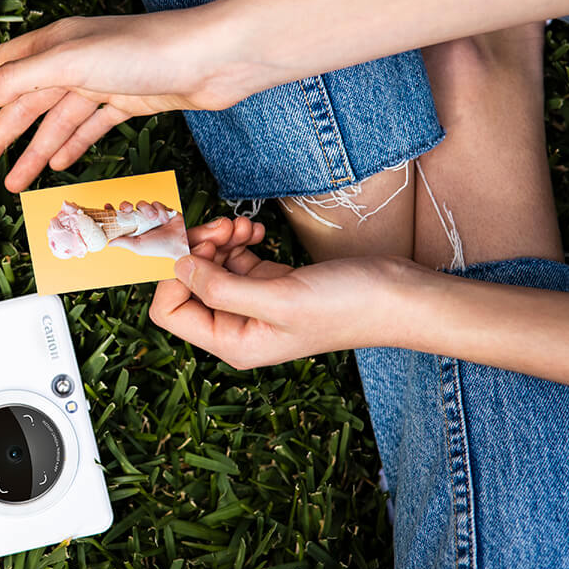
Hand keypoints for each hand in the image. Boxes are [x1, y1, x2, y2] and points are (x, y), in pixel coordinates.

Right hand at [0, 9, 253, 190]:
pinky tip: (58, 164)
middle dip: (2, 133)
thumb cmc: (147, 49)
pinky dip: (71, 146)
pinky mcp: (128, 100)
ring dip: (34, 151)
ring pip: (57, 120)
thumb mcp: (69, 62)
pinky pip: (89, 126)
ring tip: (15, 182)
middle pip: (27, 101)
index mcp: (55, 44)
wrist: (211, 60)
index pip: (4, 66)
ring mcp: (102, 81)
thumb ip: (19, 79)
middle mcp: (76, 59)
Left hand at [107, 202, 189, 259]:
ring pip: (141, 204)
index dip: (111, 212)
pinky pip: (155, 203)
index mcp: (132, 230)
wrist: (180, 242)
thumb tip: (109, 242)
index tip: (107, 206)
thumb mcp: (138, 246)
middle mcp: (139, 221)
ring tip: (154, 219)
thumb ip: (124, 242)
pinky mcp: (161, 209)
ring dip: (147, 210)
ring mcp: (149, 215)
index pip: (118, 219)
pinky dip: (159, 210)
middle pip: (127, 207)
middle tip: (128, 209)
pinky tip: (164, 219)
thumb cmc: (159, 247)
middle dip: (125, 205)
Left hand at [147, 217, 410, 367]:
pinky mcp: (269, 283)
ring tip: (239, 225)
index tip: (186, 241)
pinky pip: (233, 259)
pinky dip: (236, 240)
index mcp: (233, 343)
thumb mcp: (279, 298)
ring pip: (209, 267)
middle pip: (187, 285)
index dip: (171, 275)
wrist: (398, 297)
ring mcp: (253, 305)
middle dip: (196, 250)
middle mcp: (238, 328)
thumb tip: (177, 267)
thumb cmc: (348, 306)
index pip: (170, 311)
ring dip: (217, 240)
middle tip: (218, 224)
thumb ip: (221, 288)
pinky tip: (255, 230)